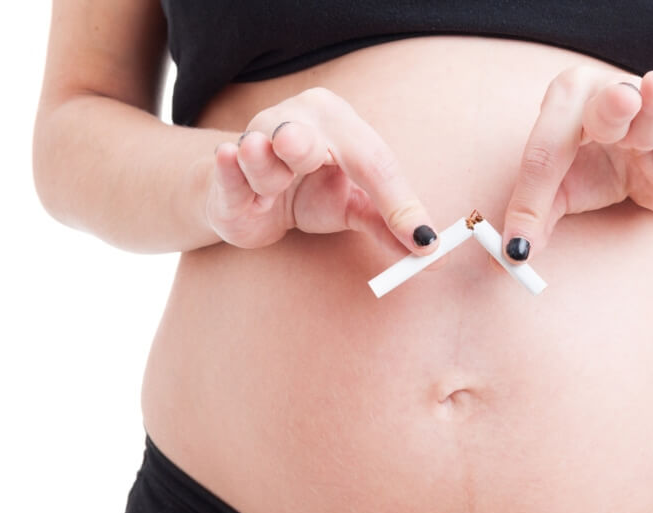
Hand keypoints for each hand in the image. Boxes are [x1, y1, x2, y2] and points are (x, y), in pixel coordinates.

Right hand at [206, 87, 441, 257]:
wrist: (250, 202)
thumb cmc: (309, 193)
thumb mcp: (354, 207)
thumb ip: (389, 225)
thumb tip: (430, 252)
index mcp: (339, 124)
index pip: (373, 162)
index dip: (399, 205)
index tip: (420, 242)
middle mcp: (296, 120)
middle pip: (304, 136)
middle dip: (298, 142)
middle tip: (296, 145)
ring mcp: (254, 138)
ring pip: (262, 154)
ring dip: (268, 175)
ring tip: (273, 186)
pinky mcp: (223, 170)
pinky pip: (226, 167)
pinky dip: (230, 168)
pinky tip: (231, 159)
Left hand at [500, 66, 652, 262]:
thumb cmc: (605, 170)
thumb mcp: (564, 193)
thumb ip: (537, 217)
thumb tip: (512, 254)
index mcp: (563, 104)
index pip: (546, 154)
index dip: (532, 201)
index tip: (521, 245)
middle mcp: (603, 92)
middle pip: (603, 113)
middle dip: (612, 109)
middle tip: (622, 99)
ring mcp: (648, 102)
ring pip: (648, 119)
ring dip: (651, 124)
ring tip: (652, 110)